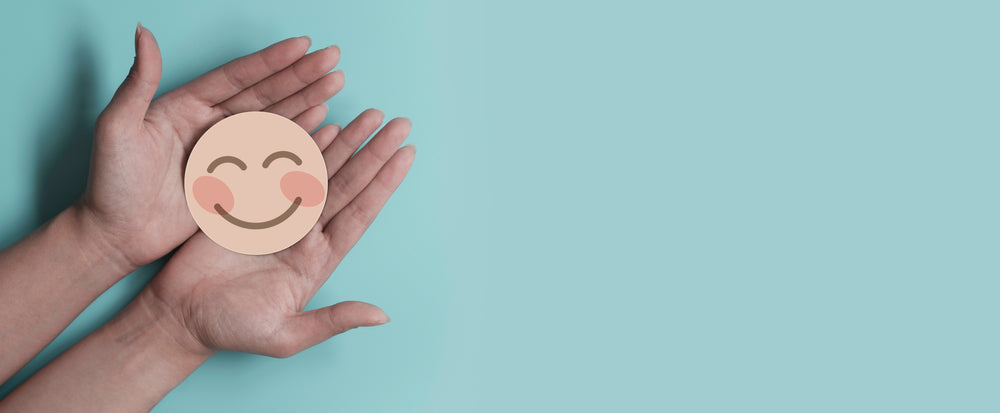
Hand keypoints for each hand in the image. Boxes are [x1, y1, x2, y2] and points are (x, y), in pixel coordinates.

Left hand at [78, 23, 345, 269]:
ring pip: (275, 119)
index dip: (271, 61)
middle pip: (265, 93)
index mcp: (186, 106)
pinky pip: (274, 154)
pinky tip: (323, 122)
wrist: (114, 234)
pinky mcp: (236, 180)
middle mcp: (211, 124)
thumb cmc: (109, 182)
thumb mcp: (117, 127)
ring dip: (307, 100)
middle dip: (300, 75)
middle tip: (333, 58)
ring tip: (335, 82)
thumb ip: (138, 82)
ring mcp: (227, 152)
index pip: (237, 77)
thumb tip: (143, 32)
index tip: (303, 45)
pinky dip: (300, 138)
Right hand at [140, 110, 414, 357]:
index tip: (407, 154)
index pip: (359, 213)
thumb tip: (382, 316)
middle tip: (400, 123)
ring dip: (343, 141)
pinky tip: (318, 121)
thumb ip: (333, 321)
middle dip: (372, 152)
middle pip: (346, 183)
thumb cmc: (232, 330)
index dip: (383, 185)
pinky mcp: (247, 201)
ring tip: (368, 115)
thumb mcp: (286, 336)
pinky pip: (277, 164)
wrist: (179, 317)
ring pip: (317, 169)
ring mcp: (277, 213)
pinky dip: (297, 143)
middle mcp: (304, 232)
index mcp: (319, 259)